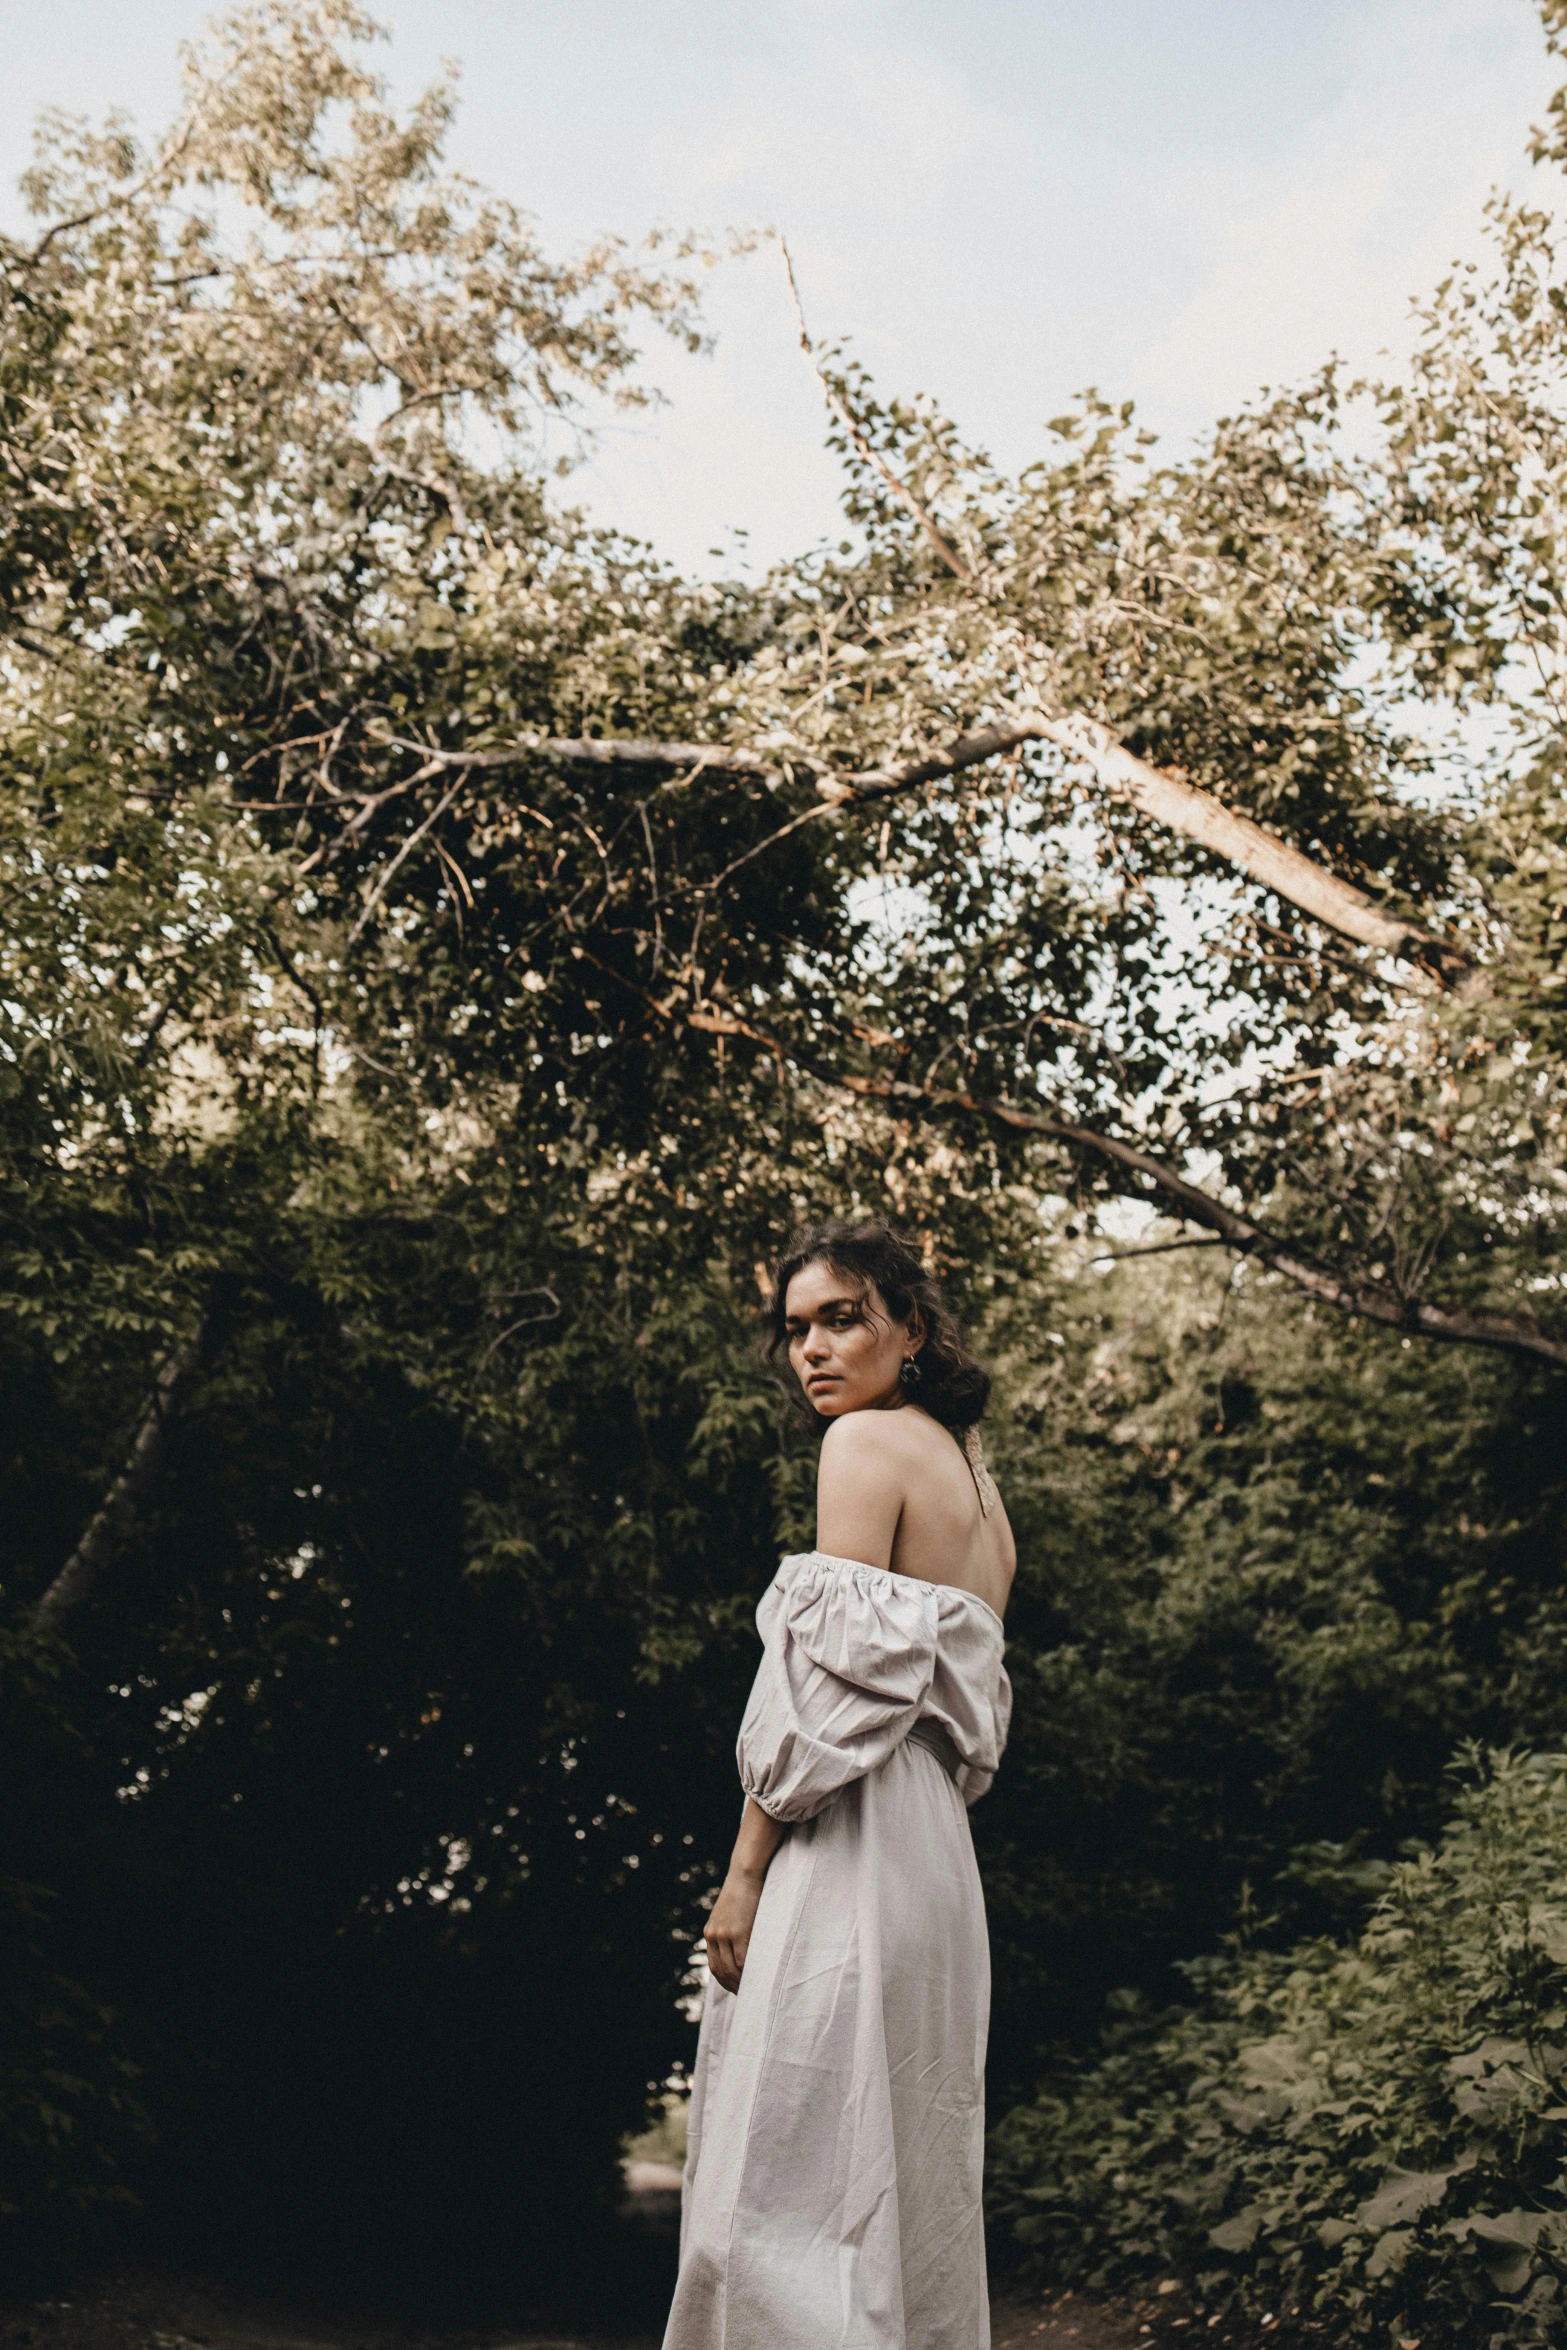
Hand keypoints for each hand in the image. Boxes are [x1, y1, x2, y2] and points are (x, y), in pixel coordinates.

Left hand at [704, 1866, 763, 1994]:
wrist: (745, 1874)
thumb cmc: (743, 1891)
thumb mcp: (730, 1912)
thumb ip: (730, 1930)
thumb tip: (741, 1946)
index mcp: (710, 1933)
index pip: (714, 1966)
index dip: (725, 1981)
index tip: (737, 1989)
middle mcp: (713, 1936)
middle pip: (721, 1971)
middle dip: (733, 1986)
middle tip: (748, 1996)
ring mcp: (724, 1935)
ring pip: (731, 1969)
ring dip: (741, 1983)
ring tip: (754, 1991)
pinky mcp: (737, 1932)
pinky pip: (742, 1960)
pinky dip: (748, 1973)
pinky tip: (758, 1978)